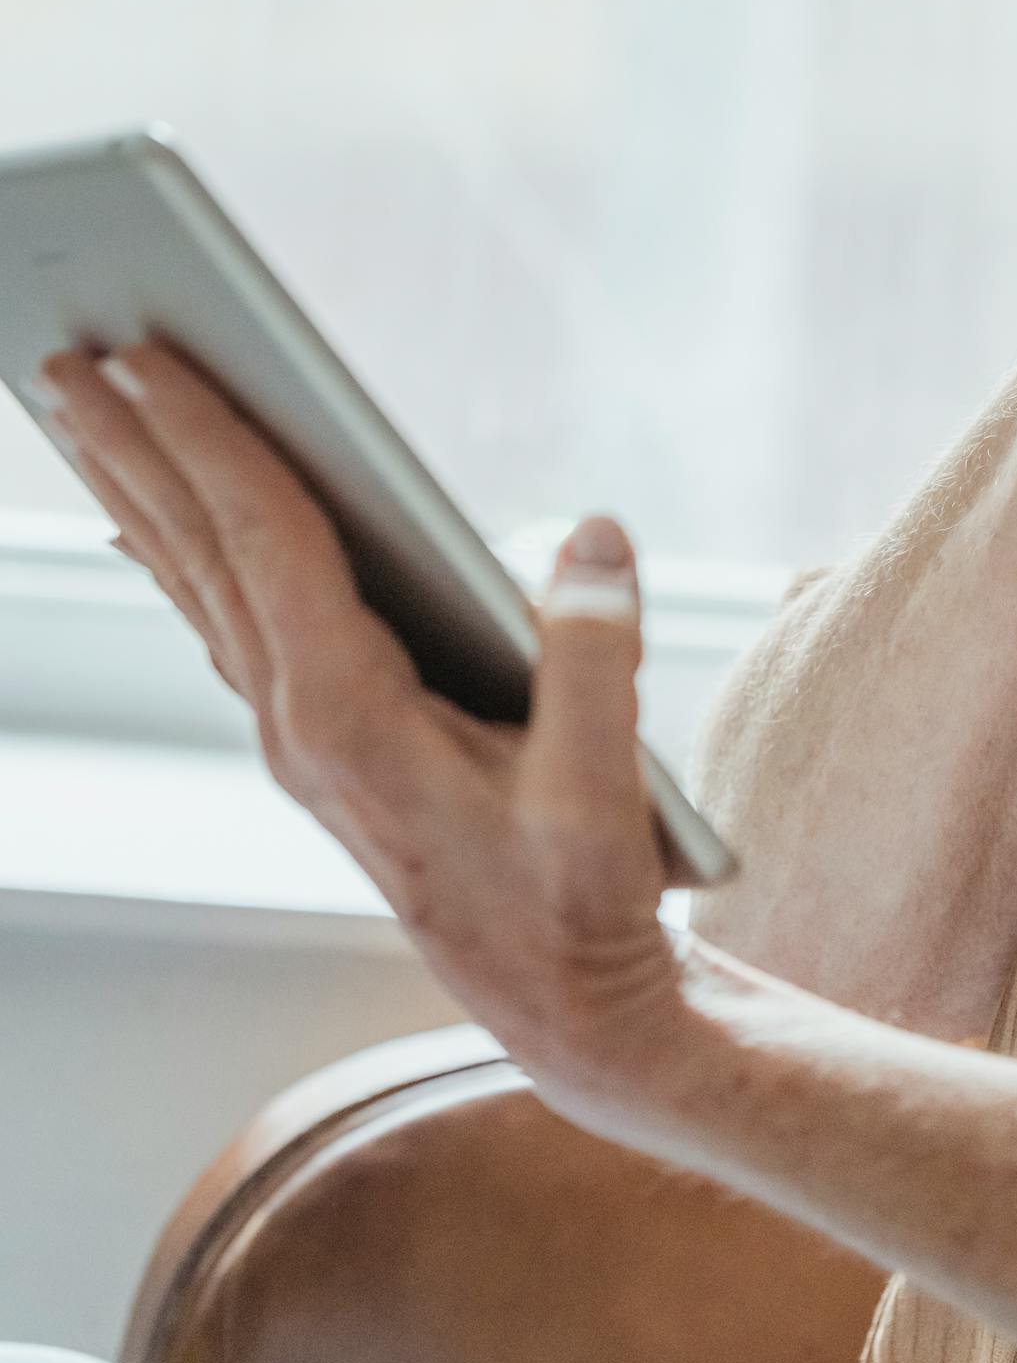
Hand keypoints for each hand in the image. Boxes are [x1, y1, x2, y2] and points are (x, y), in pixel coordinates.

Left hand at [35, 341, 693, 1143]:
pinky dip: (180, 554)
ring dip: (140, 491)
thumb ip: (597, 660)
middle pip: (201, 554)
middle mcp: (300, 725)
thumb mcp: (606, 794)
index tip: (148, 357)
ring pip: (198, 585)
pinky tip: (153, 524)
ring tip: (82, 412)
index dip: (209, 440)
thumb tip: (588, 534)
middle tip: (64, 354)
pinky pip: (224, 621)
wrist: (564, 1008)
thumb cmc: (583, 902)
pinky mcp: (319, 746)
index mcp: (351, 719)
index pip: (265, 544)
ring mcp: (299, 739)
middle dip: (134, 448)